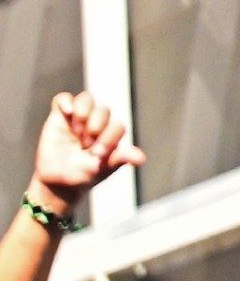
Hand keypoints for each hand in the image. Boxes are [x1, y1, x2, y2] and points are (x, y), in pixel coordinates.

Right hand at [30, 91, 142, 205]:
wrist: (55, 181)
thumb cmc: (82, 175)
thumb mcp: (100, 170)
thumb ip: (119, 160)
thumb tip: (142, 159)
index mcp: (111, 135)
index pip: (117, 127)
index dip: (110, 137)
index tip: (98, 154)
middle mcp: (97, 122)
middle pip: (103, 110)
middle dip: (96, 126)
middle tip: (86, 144)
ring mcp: (78, 118)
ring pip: (86, 99)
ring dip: (83, 111)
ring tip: (77, 129)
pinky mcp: (59, 116)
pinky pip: (63, 99)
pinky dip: (64, 101)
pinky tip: (67, 111)